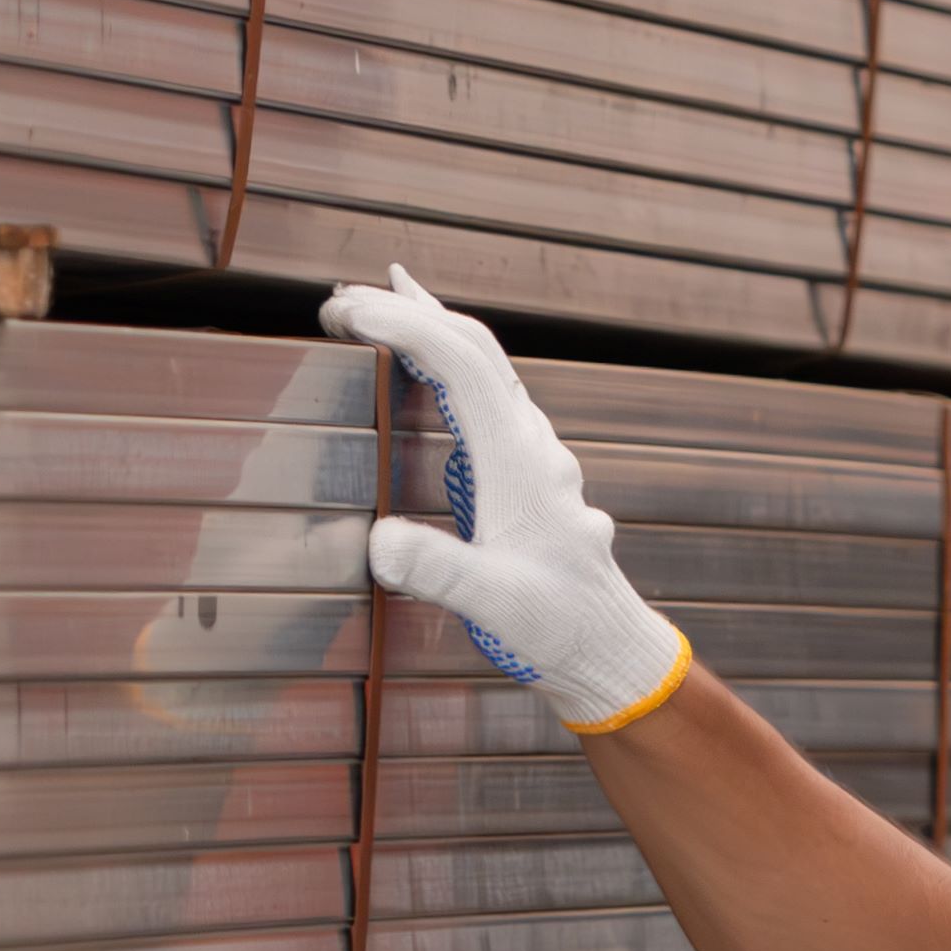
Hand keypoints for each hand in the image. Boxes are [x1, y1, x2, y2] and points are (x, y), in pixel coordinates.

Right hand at [320, 273, 692, 736]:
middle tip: (342, 299)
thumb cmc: (557, 627)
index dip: (405, 327)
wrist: (608, 650)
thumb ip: (438, 570)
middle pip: (475, 350)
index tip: (346, 313)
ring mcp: (533, 455)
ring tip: (378, 306)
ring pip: (484, 368)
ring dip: (431, 332)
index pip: (461, 366)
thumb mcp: (490, 604)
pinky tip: (431, 372)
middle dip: (410, 313)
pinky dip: (450, 366)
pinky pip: (487, 396)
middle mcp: (531, 445)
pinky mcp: (528, 473)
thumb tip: (378, 539)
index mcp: (518, 461)